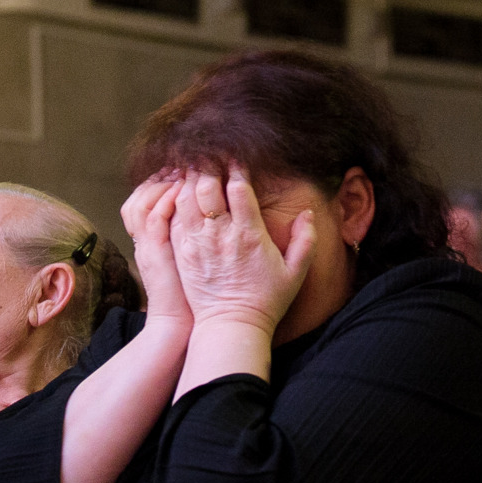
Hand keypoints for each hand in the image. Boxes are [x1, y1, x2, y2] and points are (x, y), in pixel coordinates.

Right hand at [121, 172, 191, 328]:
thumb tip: (208, 214)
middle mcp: (146, 240)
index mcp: (154, 240)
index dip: (160, 181)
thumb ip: (190, 237)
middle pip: (140, 195)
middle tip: (180, 164)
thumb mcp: (186, 262)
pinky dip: (165, 200)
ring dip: (161, 183)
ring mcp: (147, 245)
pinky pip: (152, 218)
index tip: (181, 170)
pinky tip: (181, 189)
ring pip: (142, 201)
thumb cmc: (192, 297)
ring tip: (182, 171)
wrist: (181, 325)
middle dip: (160, 176)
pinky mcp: (154, 253)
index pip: (147, 199)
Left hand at [169, 166, 315, 336]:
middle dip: (208, 166)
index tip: (237, 159)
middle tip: (210, 156)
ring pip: (186, 198)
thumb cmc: (266, 300)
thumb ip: (306, 240)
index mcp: (250, 235)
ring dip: (189, 179)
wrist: (231, 327)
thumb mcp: (296, 272)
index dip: (237, 168)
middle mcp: (221, 235)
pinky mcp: (181, 253)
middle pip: (207, 186)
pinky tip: (179, 192)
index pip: (239, 188)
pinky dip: (175, 200)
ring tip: (194, 169)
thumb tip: (308, 213)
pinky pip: (173, 217)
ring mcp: (197, 243)